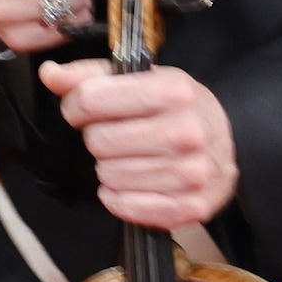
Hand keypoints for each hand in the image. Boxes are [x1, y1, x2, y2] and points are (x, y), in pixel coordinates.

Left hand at [40, 58, 234, 230]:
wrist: (230, 143)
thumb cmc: (177, 108)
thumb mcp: (142, 78)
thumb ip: (92, 75)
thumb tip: (50, 74)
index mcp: (173, 91)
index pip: (92, 99)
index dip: (76, 105)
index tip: (84, 109)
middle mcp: (185, 131)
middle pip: (98, 141)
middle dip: (97, 138)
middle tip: (114, 135)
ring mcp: (190, 173)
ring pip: (109, 176)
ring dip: (108, 168)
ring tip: (127, 158)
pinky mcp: (190, 206)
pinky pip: (127, 207)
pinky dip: (118, 198)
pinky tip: (130, 184)